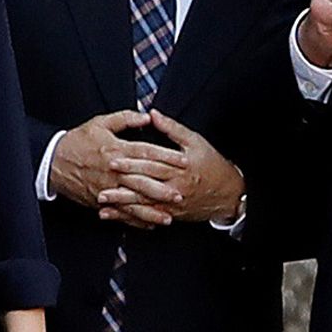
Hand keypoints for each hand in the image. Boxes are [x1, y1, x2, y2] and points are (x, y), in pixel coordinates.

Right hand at [50, 110, 186, 221]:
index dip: (167, 157)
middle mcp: (113, 172)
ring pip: (133, 202)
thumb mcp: (100, 123)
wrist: (53, 161)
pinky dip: (135, 220)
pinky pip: (120, 213)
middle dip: (163, 189)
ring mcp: (107, 188)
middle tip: (181, 194)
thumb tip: (147, 117)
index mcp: (116, 150)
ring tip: (169, 217)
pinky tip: (149, 224)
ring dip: (151, 211)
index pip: (147, 154)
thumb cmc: (78, 140)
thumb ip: (125, 119)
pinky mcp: (100, 201)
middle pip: (143, 181)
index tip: (184, 161)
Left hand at [98, 110, 244, 224]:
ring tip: (102, 200)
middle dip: (121, 183)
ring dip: (122, 203)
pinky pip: (148, 217)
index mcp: (179, 167)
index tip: (112, 158)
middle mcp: (174, 187)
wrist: (230, 194)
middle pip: (145, 185)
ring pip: (144, 204)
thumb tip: (152, 114)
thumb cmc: (212, 164)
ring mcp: (172, 203)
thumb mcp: (196, 142)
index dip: (131, 161)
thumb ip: (172, 129)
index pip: (152, 163)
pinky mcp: (171, 214)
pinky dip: (130, 217)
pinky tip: (115, 215)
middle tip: (101, 182)